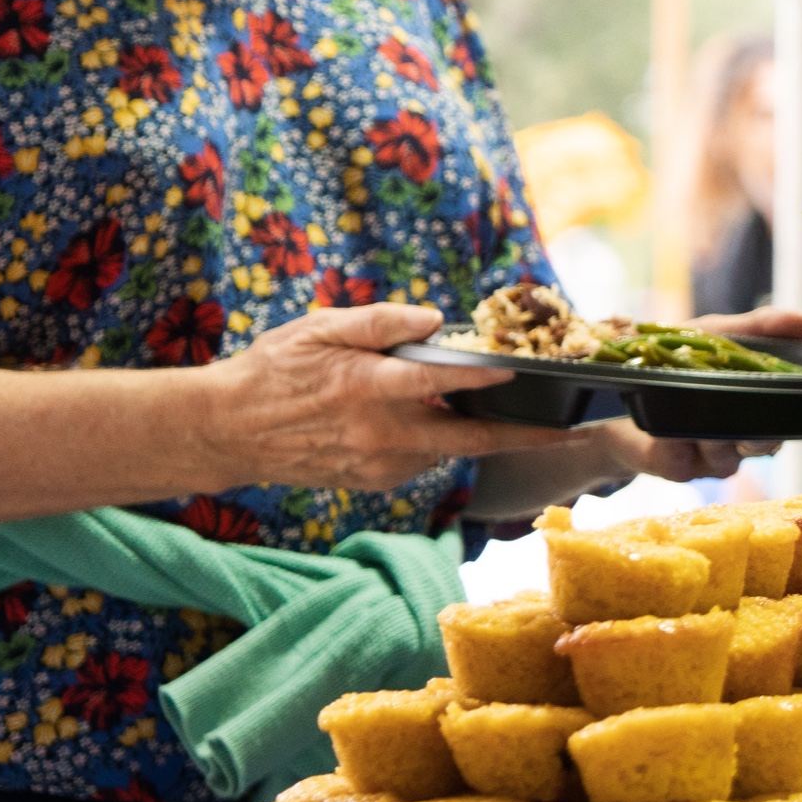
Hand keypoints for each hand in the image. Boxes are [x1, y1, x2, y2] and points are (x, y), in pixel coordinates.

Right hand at [194, 302, 576, 490]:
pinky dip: (435, 441)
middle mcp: (378, 434)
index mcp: (366, 388)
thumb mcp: (321, 328)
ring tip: (503, 407)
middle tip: (572, 431)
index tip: (521, 370)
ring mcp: (376, 464)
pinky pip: (419, 461)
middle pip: (466, 440)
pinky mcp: (371, 481)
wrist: (230, 430)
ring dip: (475, 432)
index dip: (483, 377)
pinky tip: (428, 418)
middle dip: (524, 437)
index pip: (438, 383)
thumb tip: (433, 320)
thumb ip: (380, 322)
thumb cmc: (275, 369)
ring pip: (445, 451)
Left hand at [603, 306, 801, 480]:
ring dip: (711, 430)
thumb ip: (761, 328)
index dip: (789, 411)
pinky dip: (676, 437)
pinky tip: (667, 425)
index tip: (786, 394)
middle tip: (744, 411)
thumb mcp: (718, 333)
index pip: (789, 420)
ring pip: (725, 455)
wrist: (618, 385)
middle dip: (758, 432)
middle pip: (764, 445)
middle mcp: (740, 441)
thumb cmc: (677, 358)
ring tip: (692, 402)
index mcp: (758, 410)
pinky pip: (684, 458)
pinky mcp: (677, 468)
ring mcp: (709, 458)